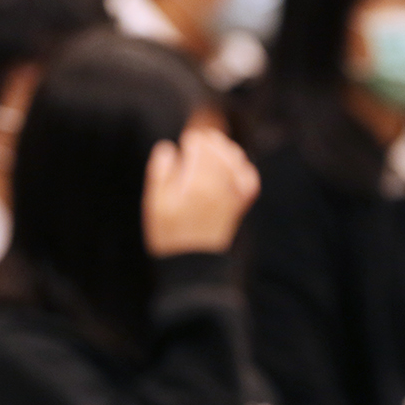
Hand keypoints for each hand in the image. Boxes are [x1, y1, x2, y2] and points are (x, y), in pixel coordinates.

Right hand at [142, 127, 259, 257]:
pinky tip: (231, 168)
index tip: (185, 144)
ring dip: (224, 150)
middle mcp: (219, 184)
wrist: (192, 264)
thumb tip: (168, 148)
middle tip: (198, 142)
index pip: (199, 144)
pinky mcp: (239, 204)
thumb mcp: (154, 204)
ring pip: (236, 158)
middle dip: (208, 141)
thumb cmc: (169, 233)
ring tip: (213, 151)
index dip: (191, 141)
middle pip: (219, 147)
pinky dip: (242, 168)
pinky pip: (249, 178)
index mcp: (196, 182)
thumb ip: (160, 172)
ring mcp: (232, 194)